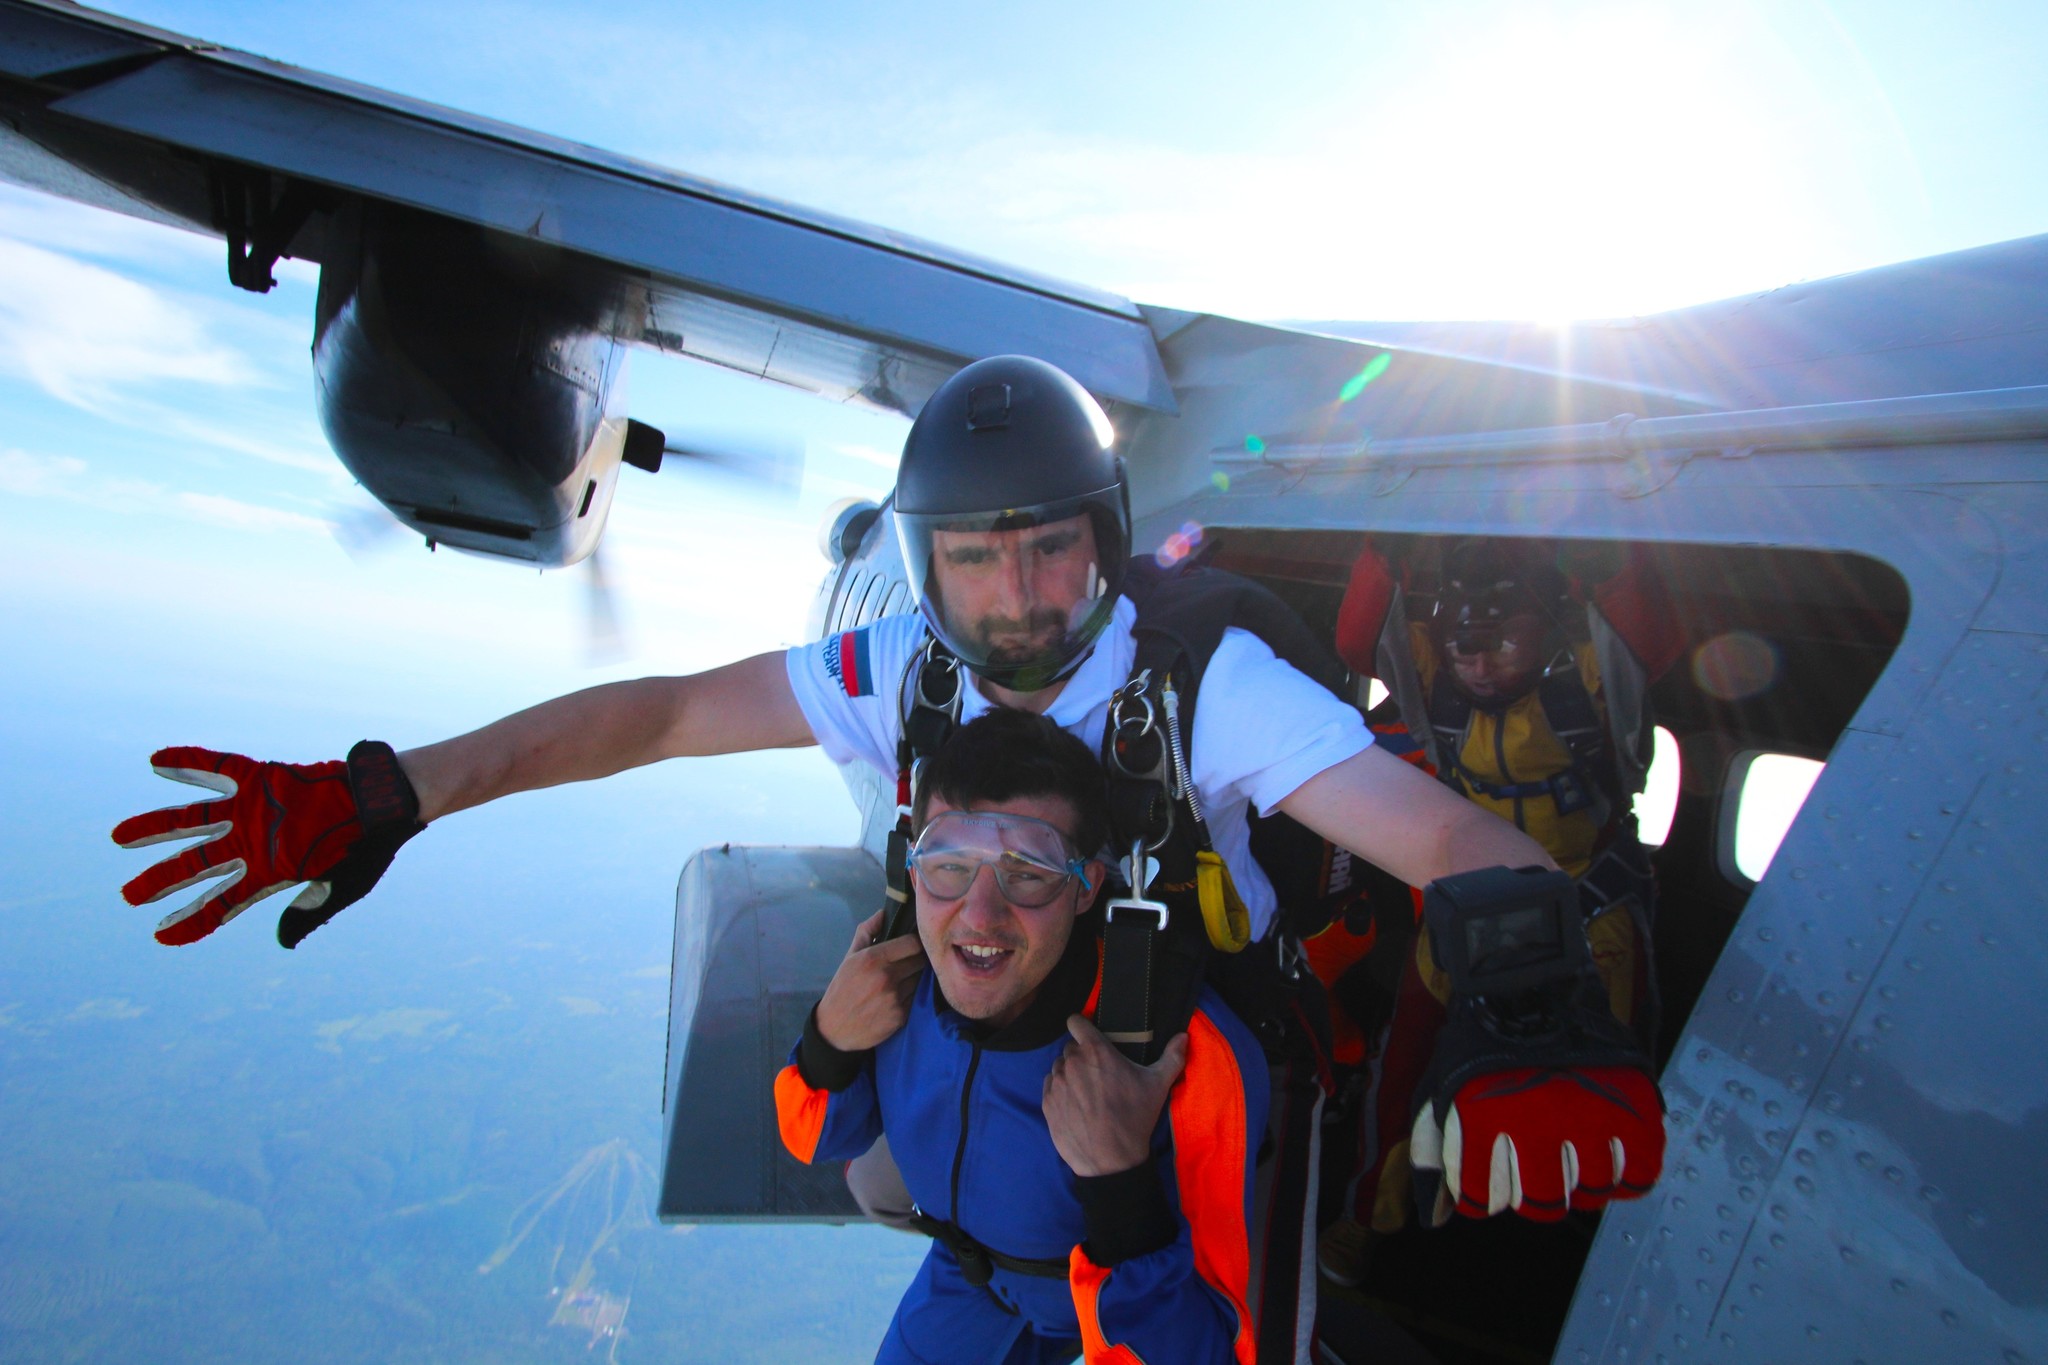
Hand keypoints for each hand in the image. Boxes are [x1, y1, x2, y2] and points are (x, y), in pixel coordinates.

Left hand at [111, 743, 421, 947]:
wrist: (383, 803)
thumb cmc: (366, 848)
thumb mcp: (341, 888)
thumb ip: (307, 912)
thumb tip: (281, 942)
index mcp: (267, 873)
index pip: (220, 904)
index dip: (189, 921)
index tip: (158, 935)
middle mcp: (250, 843)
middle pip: (194, 864)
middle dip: (159, 881)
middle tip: (128, 894)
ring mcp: (251, 812)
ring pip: (191, 822)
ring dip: (155, 827)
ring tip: (120, 836)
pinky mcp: (259, 778)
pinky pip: (215, 770)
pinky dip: (187, 763)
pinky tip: (156, 760)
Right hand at [814, 909, 926, 1050]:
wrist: (834, 1029)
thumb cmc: (842, 988)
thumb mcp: (849, 957)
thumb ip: (866, 931)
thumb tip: (883, 912)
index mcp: (873, 959)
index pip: (912, 943)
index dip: (915, 942)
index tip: (912, 944)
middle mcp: (886, 978)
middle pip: (920, 961)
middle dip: (917, 960)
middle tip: (909, 962)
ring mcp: (895, 998)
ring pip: (920, 980)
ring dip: (914, 978)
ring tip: (901, 980)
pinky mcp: (901, 1016)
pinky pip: (915, 998)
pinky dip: (910, 996)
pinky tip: (897, 997)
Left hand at [1043, 1016, 1186, 1176]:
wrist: (1111, 1160)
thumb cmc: (1135, 1118)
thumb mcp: (1158, 1086)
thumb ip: (1172, 1057)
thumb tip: (1183, 1036)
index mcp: (1095, 1051)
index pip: (1076, 1022)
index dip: (1082, 1026)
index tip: (1090, 1035)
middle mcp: (1072, 1062)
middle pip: (1070, 1048)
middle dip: (1082, 1056)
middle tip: (1098, 1074)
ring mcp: (1056, 1083)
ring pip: (1059, 1067)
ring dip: (1070, 1073)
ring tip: (1087, 1092)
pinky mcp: (1047, 1103)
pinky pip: (1050, 1086)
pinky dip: (1060, 1091)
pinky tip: (1076, 1105)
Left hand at [1409, 1065, 1663, 1224]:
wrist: (1531, 984)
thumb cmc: (1479, 1042)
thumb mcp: (1439, 1088)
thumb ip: (1430, 1153)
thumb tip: (1434, 1219)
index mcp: (1482, 1122)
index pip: (1483, 1200)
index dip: (1484, 1193)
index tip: (1492, 1174)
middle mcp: (1536, 1126)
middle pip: (1541, 1204)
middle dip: (1533, 1191)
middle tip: (1536, 1161)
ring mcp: (1589, 1118)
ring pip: (1588, 1191)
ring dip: (1579, 1180)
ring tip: (1572, 1148)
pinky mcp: (1632, 1109)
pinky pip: (1638, 1176)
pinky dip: (1627, 1174)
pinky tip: (1610, 1153)